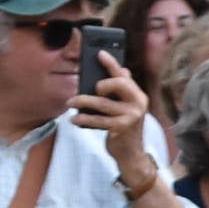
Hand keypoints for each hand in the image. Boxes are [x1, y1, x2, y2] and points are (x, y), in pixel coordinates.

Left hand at [70, 55, 150, 172]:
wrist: (131, 153)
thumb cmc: (124, 127)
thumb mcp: (126, 107)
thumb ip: (123, 90)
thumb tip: (122, 70)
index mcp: (138, 95)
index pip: (124, 75)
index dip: (112, 63)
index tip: (100, 54)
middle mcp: (138, 103)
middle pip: (119, 84)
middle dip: (100, 84)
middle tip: (88, 90)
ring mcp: (131, 116)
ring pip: (102, 103)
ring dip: (82, 101)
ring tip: (70, 103)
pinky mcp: (121, 128)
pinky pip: (97, 120)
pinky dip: (83, 118)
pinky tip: (74, 118)